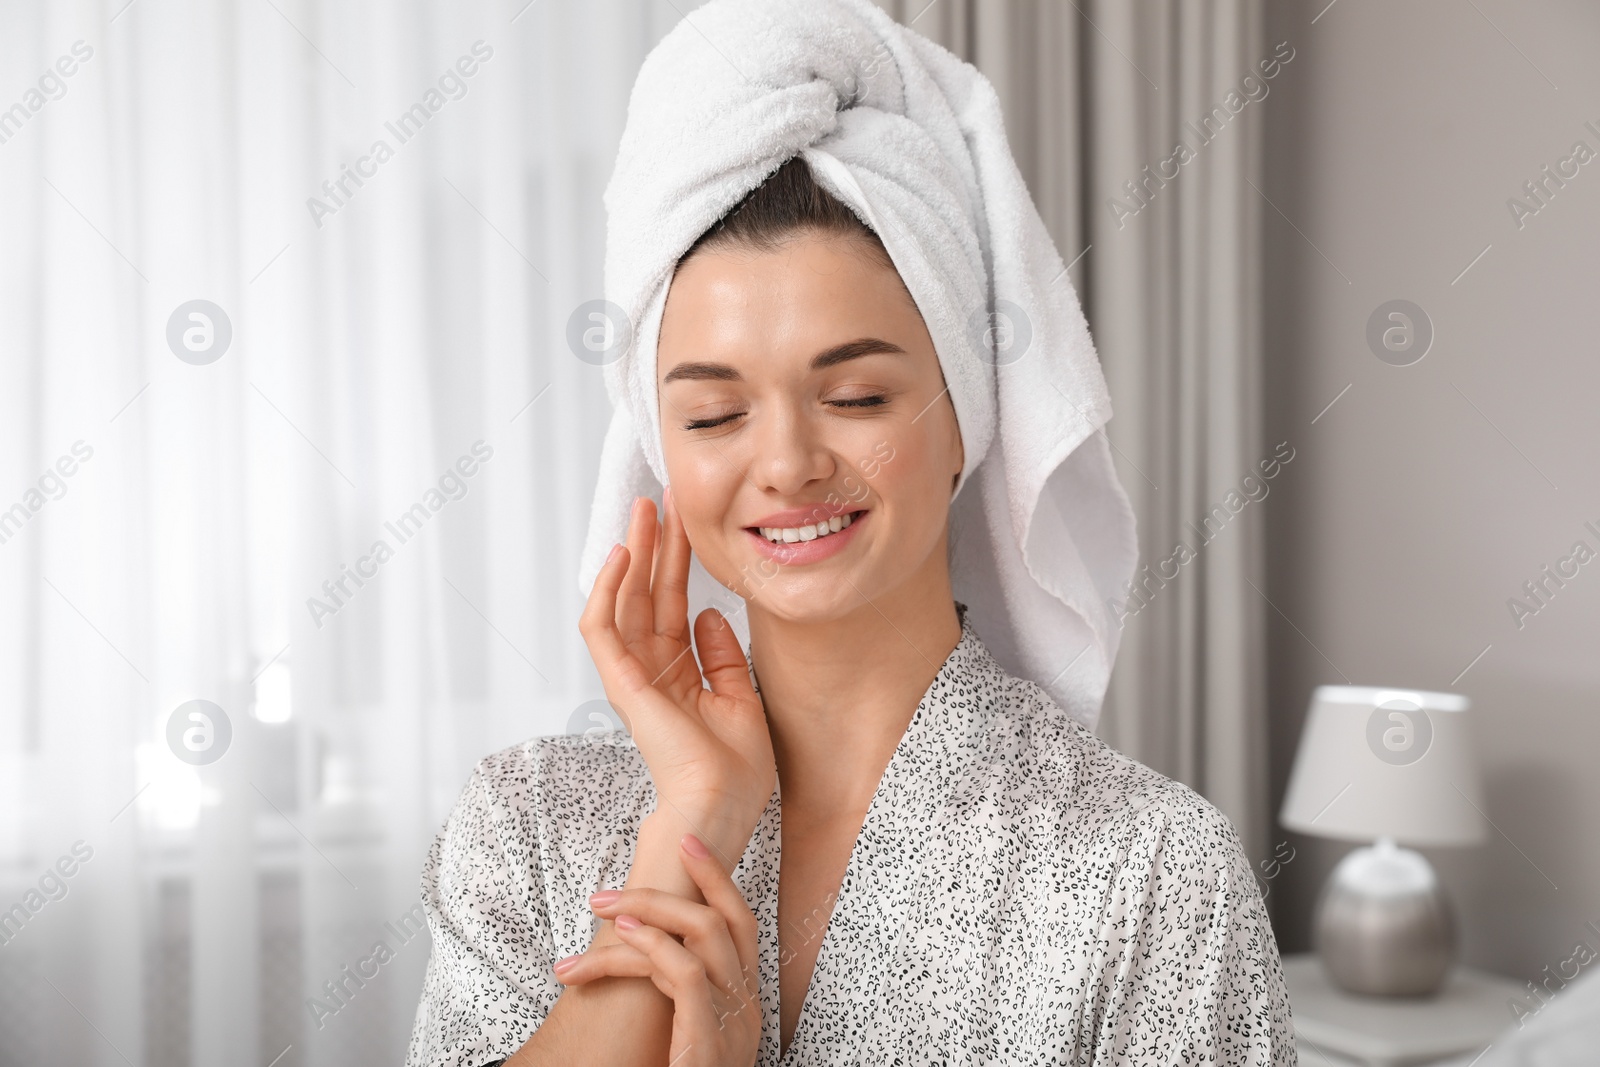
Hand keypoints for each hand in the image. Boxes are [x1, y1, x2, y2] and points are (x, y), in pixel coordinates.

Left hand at [554, 834, 761, 1066]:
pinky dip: (651, 947)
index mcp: (743, 1005)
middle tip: (617, 881)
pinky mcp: (709, 1038)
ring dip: (646, 910)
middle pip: (729, 918)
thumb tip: (636, 949)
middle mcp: (747, 1008)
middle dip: (683, 879)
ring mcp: (734, 1023)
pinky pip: (686, 973)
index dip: (718, 879)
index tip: (688, 841)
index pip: (742, 924)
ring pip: (703, 934)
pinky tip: (617, 939)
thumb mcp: (682, 1038)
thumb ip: (674, 997)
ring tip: (600, 908)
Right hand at [579, 490, 775, 868]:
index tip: (686, 523)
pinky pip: (603, 629)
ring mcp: (634, 677)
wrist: (723, 806)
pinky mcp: (622, 683)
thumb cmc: (736, 770)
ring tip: (642, 512)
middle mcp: (652, 672)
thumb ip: (723, 656)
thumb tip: (711, 615)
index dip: (679, 563)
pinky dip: (607, 590)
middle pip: (648, 595)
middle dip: (655, 546)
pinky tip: (623, 556)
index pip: (673, 606)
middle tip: (659, 501)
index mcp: (679, 676)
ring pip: (623, 602)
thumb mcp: (742, 699)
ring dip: (631, 555)